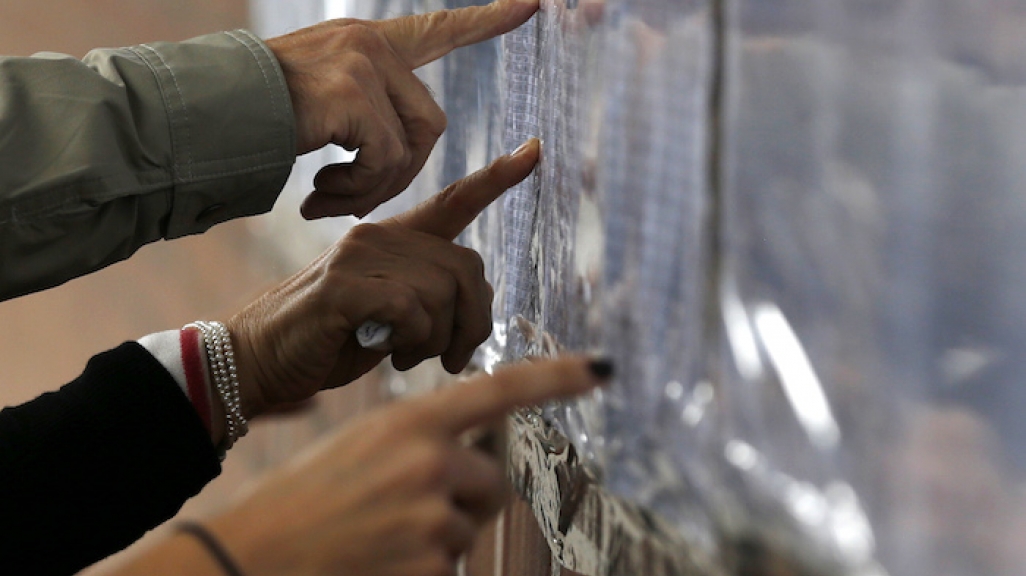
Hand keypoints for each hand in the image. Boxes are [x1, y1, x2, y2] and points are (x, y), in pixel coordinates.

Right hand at [206, 356, 610, 575]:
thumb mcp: (361, 448)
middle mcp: (429, 462)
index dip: (556, 377)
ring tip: (378, 539)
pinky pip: (449, 568)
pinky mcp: (430, 568)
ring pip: (468, 529)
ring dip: (436, 539)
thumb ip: (420, 442)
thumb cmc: (304, 500)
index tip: (602, 367)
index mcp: (409, 422)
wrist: (250, 554)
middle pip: (492, 483)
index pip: (499, 391)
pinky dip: (423, 571)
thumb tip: (474, 457)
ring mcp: (432, 518)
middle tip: (403, 512)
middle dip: (463, 499)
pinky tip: (379, 564)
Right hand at [227, 140, 540, 416]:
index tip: (534, 149)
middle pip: (467, 266)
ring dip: (438, 339)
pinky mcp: (343, 285)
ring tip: (409, 355)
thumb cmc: (329, 342)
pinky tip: (388, 350)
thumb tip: (476, 305)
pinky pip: (411, 308)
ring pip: (442, 291)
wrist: (257, 361)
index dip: (496, 178)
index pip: (454, 202)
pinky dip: (412, 339)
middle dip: (474, 321)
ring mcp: (358, 255)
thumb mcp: (392, 319)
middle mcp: (379, 235)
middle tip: (455, 357)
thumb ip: (430, 300)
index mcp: (395, 240)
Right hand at [266, 0, 539, 218]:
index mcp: (365, 44)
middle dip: (401, 173)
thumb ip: (363, 112)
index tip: (534, 3)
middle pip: (430, 123)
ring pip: (413, 146)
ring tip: (328, 200)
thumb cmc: (249, 119)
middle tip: (350, 200)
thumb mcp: (317, 102)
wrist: (197, 115)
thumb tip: (399, 150)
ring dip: (377, 187)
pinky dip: (359, 190)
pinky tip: (317, 194)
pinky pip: (386, 160)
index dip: (486, 20)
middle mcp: (369, 45)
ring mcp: (362, 65)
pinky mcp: (352, 94)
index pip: (437, 30)